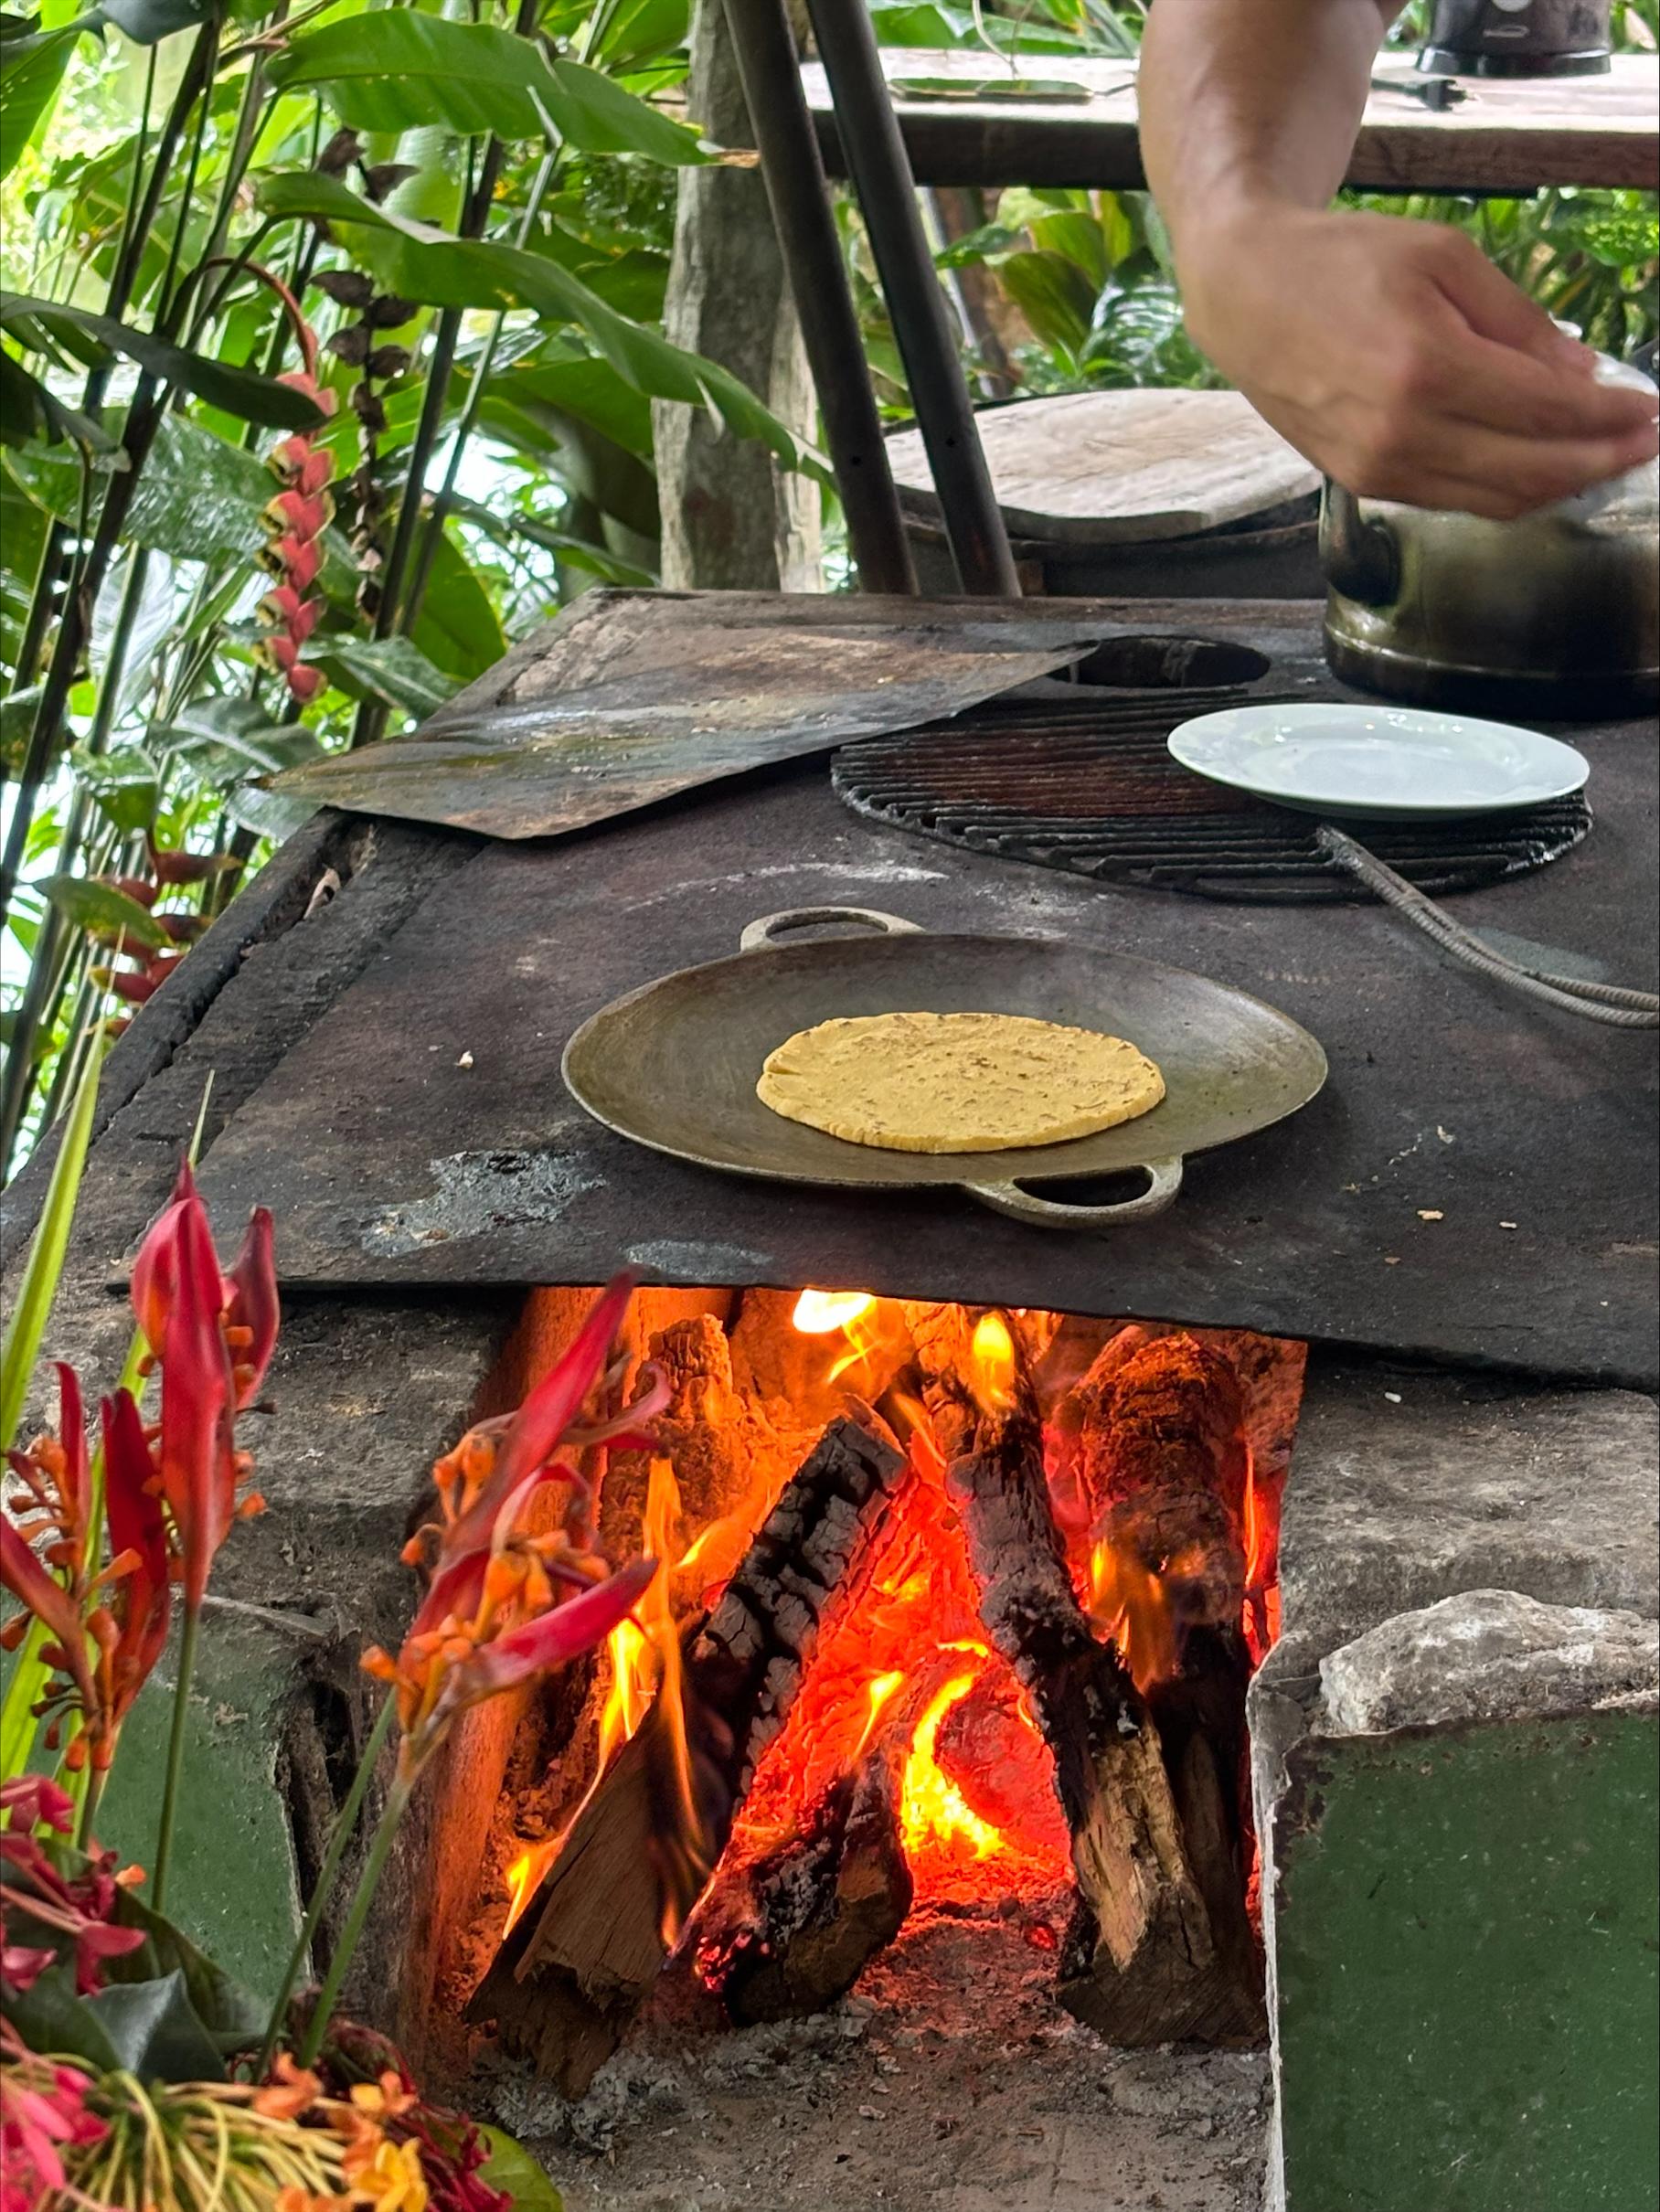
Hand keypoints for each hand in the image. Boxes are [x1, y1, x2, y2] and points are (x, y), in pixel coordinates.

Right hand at [1177, 204, 1659, 517]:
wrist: (1245, 294)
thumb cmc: (1339, 261)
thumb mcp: (1443, 257)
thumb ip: (1517, 319)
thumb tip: (1580, 372)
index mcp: (1427, 367)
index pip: (1547, 410)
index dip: (1610, 418)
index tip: (1649, 411)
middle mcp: (1402, 433)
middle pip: (1529, 471)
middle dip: (1600, 461)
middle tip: (1644, 444)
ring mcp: (1378, 468)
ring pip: (1494, 499)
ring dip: (1559, 486)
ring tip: (1603, 461)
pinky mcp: (1361, 482)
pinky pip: (1454, 500)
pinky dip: (1506, 491)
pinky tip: (1537, 469)